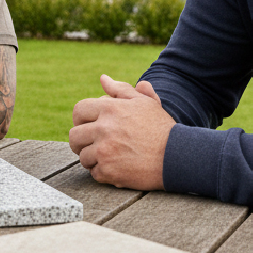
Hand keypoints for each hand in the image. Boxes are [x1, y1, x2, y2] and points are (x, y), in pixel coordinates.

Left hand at [68, 74, 174, 190]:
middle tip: (93, 144)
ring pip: (83, 156)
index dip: (81, 119)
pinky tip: (116, 168)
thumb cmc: (161, 127)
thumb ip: (121, 89)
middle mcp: (103, 129)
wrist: (178, 157)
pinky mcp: (109, 171)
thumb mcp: (144, 103)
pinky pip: (94, 173)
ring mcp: (104, 151)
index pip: (79, 111)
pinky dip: (102, 172)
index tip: (88, 126)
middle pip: (74, 135)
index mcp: (109, 109)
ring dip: (93, 158)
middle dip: (82, 141)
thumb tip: (103, 79)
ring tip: (108, 157)